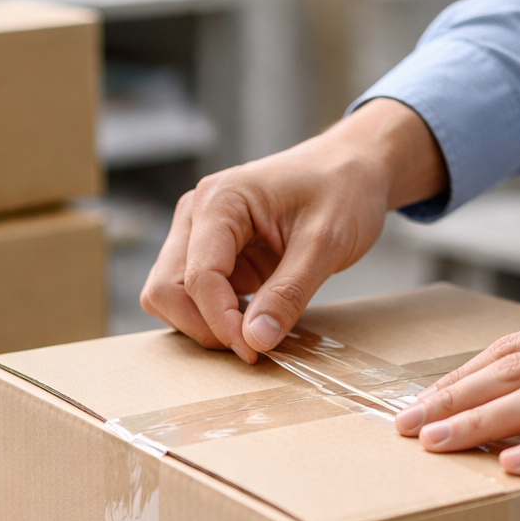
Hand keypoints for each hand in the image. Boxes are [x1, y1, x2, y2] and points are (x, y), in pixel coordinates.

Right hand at [140, 98, 446, 362]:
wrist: (353, 169)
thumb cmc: (342, 190)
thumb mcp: (326, 243)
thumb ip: (289, 293)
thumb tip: (255, 341)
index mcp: (220, 201)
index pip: (198, 277)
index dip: (221, 322)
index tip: (255, 350)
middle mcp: (197, 216)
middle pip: (167, 290)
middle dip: (204, 327)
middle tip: (252, 346)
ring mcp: (199, 237)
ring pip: (171, 298)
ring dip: (205, 325)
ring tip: (254, 332)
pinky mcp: (214, 257)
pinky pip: (195, 299)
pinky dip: (216, 319)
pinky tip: (254, 320)